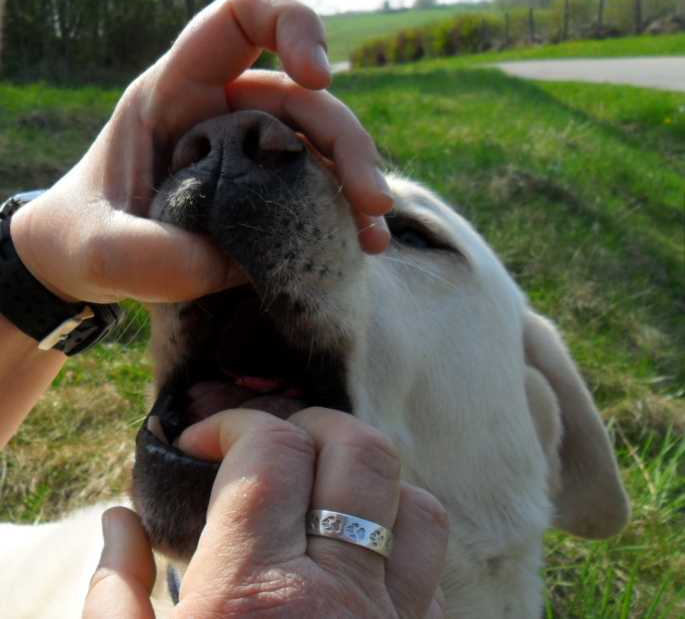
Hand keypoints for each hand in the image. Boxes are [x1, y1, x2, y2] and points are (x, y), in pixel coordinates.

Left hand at [10, 0, 391, 305]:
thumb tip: (244, 259)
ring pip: (321, 146)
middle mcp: (224, 113)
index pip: (237, 21)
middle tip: (371, 201)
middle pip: (303, 99)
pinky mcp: (267, 193)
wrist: (87, 262)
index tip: (319, 73)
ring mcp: (251, 154)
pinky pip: (317, 189)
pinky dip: (344, 215)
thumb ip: (160, 255)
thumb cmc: (88, 238)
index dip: (288, 25)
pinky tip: (363, 247)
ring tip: (373, 236)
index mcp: (176, 92)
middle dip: (347, 142)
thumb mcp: (104, 249)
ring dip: (356, 184)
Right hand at [83, 408, 447, 617]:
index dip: (236, 425)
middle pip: (359, 450)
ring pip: (416, 500)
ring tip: (322, 494)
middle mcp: (337, 599)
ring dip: (369, 480)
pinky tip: (356, 554)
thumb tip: (120, 521)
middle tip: (271, 448)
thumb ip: (116, 593)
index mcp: (250, 596)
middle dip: (311, 426)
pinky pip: (433, 566)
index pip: (271, 451)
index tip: (208, 441)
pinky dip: (400, 538)